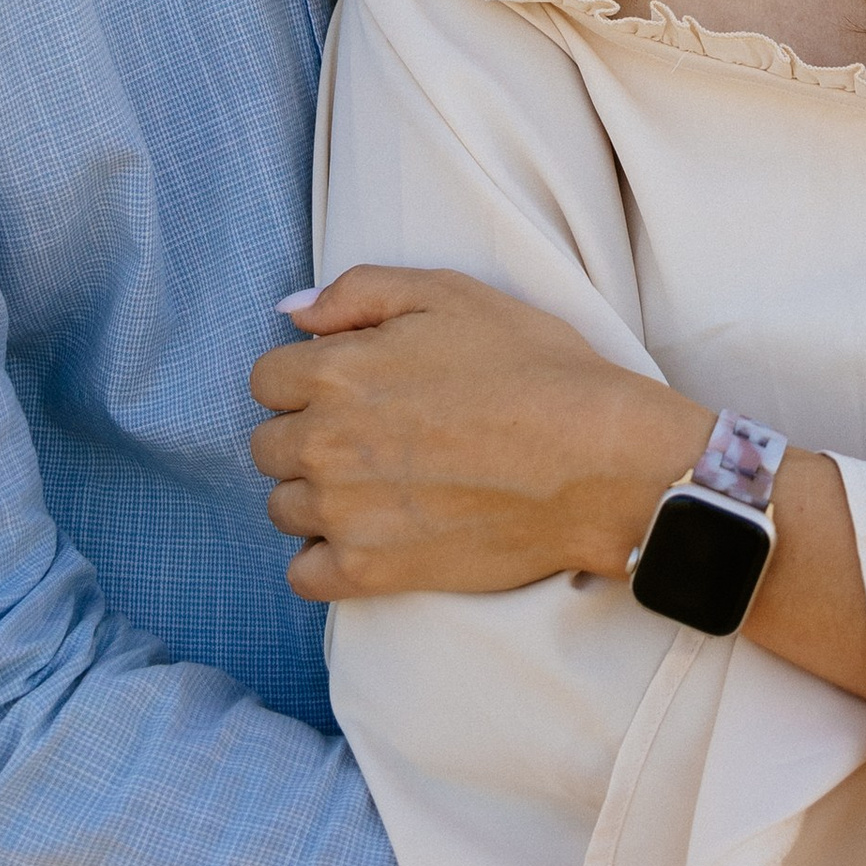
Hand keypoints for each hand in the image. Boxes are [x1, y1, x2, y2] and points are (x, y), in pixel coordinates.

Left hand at [249, 267, 706, 604]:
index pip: (267, 379)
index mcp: (335, 371)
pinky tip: (366, 536)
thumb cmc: (534, 368)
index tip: (352, 385)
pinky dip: (324, 558)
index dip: (309, 377)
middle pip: (268, 446)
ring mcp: (343, 514)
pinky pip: (304, 574)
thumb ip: (358, 291)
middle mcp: (325, 443)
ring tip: (378, 484)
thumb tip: (291, 313)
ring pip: (283, 507)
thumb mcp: (450, 294)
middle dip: (307, 435)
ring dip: (316, 495)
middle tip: (371, 434)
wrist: (598, 460)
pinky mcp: (371, 573)